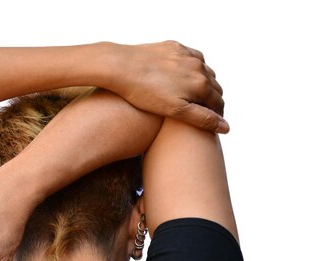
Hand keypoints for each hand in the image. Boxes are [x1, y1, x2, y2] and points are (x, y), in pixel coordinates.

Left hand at [104, 40, 227, 132]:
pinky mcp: (173, 47)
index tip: (212, 124)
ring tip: (195, 95)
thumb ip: (202, 118)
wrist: (119, 65)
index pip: (218, 102)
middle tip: (205, 111)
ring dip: (204, 83)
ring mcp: (186, 55)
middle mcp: (198, 66)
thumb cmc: (143, 93)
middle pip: (214, 86)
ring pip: (204, 71)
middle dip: (213, 100)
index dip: (217, 115)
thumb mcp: (174, 111)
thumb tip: (226, 128)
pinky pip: (191, 57)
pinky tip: (184, 74)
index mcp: (201, 83)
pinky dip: (193, 67)